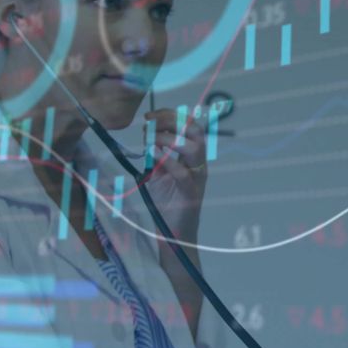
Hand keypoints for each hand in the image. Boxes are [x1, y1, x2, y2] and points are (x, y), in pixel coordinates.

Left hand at [142, 107, 206, 244]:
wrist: (172, 232)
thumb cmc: (166, 203)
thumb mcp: (158, 174)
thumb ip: (157, 155)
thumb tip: (149, 135)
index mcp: (193, 157)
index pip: (190, 126)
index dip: (171, 115)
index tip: (149, 116)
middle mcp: (199, 164)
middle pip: (195, 131)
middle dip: (171, 120)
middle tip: (148, 123)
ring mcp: (197, 178)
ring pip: (194, 148)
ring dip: (169, 138)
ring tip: (150, 140)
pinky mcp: (191, 193)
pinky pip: (183, 172)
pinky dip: (167, 160)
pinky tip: (152, 154)